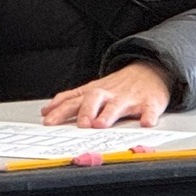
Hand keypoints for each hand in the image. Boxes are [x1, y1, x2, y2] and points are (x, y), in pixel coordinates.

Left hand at [40, 61, 171, 128]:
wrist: (149, 71)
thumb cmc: (117, 86)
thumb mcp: (92, 89)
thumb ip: (71, 100)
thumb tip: (46, 111)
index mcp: (94, 92)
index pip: (73, 100)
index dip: (60, 110)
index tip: (48, 120)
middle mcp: (109, 94)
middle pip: (93, 99)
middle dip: (85, 111)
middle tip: (80, 125)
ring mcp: (129, 99)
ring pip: (117, 106)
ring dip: (108, 115)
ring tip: (101, 125)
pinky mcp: (149, 103)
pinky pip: (149, 110)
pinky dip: (148, 117)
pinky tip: (146, 123)